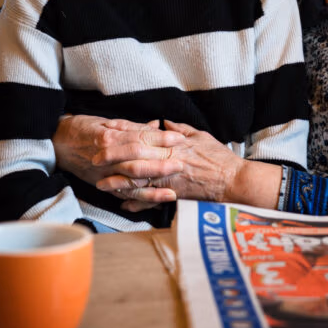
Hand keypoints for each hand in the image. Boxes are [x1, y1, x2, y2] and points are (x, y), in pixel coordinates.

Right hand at [52, 115, 185, 197]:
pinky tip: (158, 202)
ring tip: (173, 189)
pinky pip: (125, 195)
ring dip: (154, 186)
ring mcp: (104, 173)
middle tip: (182, 164)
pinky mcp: (103, 185)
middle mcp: (107, 157)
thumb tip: (156, 125)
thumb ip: (132, 126)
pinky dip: (142, 200)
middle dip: (161, 164)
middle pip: (138, 162)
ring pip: (132, 182)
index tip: (180, 138)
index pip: (140, 138)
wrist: (56, 142)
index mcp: (110, 137)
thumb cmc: (82, 128)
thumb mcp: (106, 121)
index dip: (161, 139)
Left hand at [96, 120, 280, 210]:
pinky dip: (137, 203)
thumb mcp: (200, 136)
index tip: (106, 128)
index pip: (143, 134)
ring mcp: (170, 179)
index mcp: (173, 143)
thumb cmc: (218, 157)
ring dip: (119, 182)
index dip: (123, 132)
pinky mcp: (175, 194)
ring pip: (139, 180)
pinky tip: (123, 205)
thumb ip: (180, 129)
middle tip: (93, 156)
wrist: (234, 180)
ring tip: (101, 184)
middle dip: (113, 157)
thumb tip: (162, 122)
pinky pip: (152, 200)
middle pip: (135, 157)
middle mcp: (169, 160)